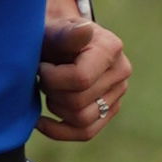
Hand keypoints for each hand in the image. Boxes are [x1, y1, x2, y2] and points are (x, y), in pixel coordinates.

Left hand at [36, 3, 131, 140]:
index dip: (52, 78)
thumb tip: (84, 30)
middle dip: (52, 92)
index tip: (41, 66)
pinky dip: (60, 131)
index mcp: (111, 48)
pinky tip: (40, 121)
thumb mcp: (53, 30)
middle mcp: (121, 71)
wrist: (59, 39)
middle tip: (42, 77)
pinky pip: (86, 132)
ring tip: (48, 89)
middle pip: (78, 102)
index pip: (80, 79)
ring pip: (82, 120)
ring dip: (56, 108)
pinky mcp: (109, 110)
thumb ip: (66, 33)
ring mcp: (118, 93)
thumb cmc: (52, 34)